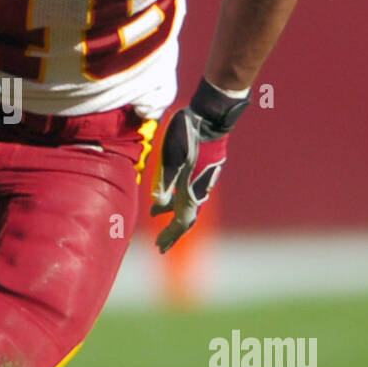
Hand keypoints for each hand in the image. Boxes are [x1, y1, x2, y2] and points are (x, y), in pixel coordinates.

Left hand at [150, 79, 248, 252]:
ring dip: (172, 215)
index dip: (169, 236)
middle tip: (161, 245)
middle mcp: (199, 190)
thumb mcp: (171, 158)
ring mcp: (202, 181)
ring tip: (156, 216)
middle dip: (172, 232)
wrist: (211, 119)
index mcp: (191, 190)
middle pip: (185, 219)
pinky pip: (189, 194)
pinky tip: (168, 195)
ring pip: (187, 206)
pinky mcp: (202, 171)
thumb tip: (157, 204)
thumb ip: (165, 182)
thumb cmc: (188, 137)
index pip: (180, 222)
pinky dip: (177, 200)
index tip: (159, 247)